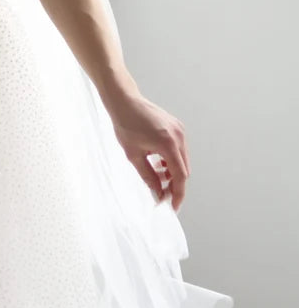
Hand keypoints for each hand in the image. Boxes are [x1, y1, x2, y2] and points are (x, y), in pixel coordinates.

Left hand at [104, 90, 190, 211]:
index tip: (173, 206)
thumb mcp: (134, 156)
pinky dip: (172, 159)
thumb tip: (158, 194)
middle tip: (162, 194)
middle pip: (184, 169)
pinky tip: (158, 162)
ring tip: (156, 175)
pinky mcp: (177, 126)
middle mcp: (178, 136)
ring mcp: (179, 130)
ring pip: (182, 159)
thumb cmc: (125, 125)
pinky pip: (179, 149)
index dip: (177, 194)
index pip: (180, 176)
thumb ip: (149, 177)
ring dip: (173, 171)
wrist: (124, 101)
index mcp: (168, 144)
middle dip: (175, 184)